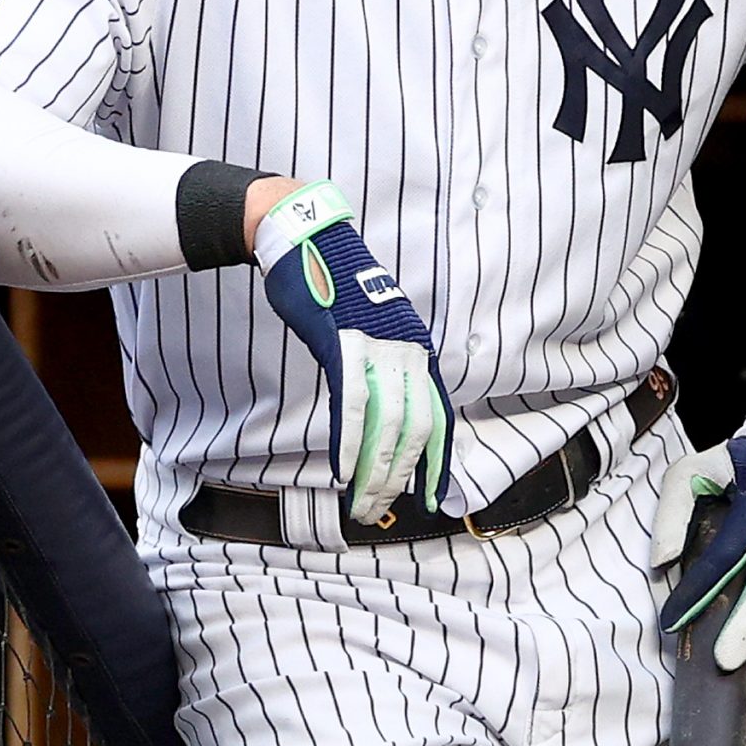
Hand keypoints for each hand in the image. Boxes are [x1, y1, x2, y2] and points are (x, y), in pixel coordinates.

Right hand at [257, 183, 453, 524]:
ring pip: (385, 424)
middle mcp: (407, 349)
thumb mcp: (375, 325)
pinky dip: (347, 441)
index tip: (434, 498)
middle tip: (379, 509)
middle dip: (398, 478)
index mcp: (418, 348)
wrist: (306, 236)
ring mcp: (376, 345)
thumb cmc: (336, 285)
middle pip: (413, 430)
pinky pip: (351, 402)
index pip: (439, 418)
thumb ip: (386, 364)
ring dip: (372, 471)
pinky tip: (341, 468)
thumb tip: (388, 407)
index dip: (438, 463)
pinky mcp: (341, 341)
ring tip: (361, 502)